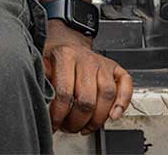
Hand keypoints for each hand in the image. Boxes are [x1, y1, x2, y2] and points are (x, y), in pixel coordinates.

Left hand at [43, 20, 133, 134]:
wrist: (66, 40)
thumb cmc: (54, 56)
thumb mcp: (40, 64)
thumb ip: (42, 82)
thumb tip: (41, 104)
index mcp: (65, 56)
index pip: (64, 92)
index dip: (59, 114)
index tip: (54, 124)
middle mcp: (86, 59)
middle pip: (86, 99)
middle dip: (77, 120)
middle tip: (69, 128)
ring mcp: (103, 64)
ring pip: (107, 95)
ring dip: (97, 119)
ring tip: (85, 127)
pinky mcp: (116, 69)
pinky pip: (126, 86)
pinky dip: (123, 103)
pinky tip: (113, 116)